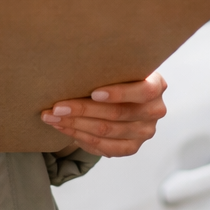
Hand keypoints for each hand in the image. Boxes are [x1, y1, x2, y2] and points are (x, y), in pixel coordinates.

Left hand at [42, 72, 167, 156]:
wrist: (123, 97)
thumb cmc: (117, 77)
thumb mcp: (120, 67)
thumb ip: (110, 67)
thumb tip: (77, 61)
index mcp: (156, 85)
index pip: (143, 91)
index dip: (119, 94)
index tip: (93, 93)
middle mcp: (155, 110)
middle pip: (117, 114)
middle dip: (82, 110)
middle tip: (57, 107)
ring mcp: (145, 132)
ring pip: (106, 131)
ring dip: (75, 124)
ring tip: (53, 117)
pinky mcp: (132, 147)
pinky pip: (105, 148)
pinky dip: (81, 138)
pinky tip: (64, 129)